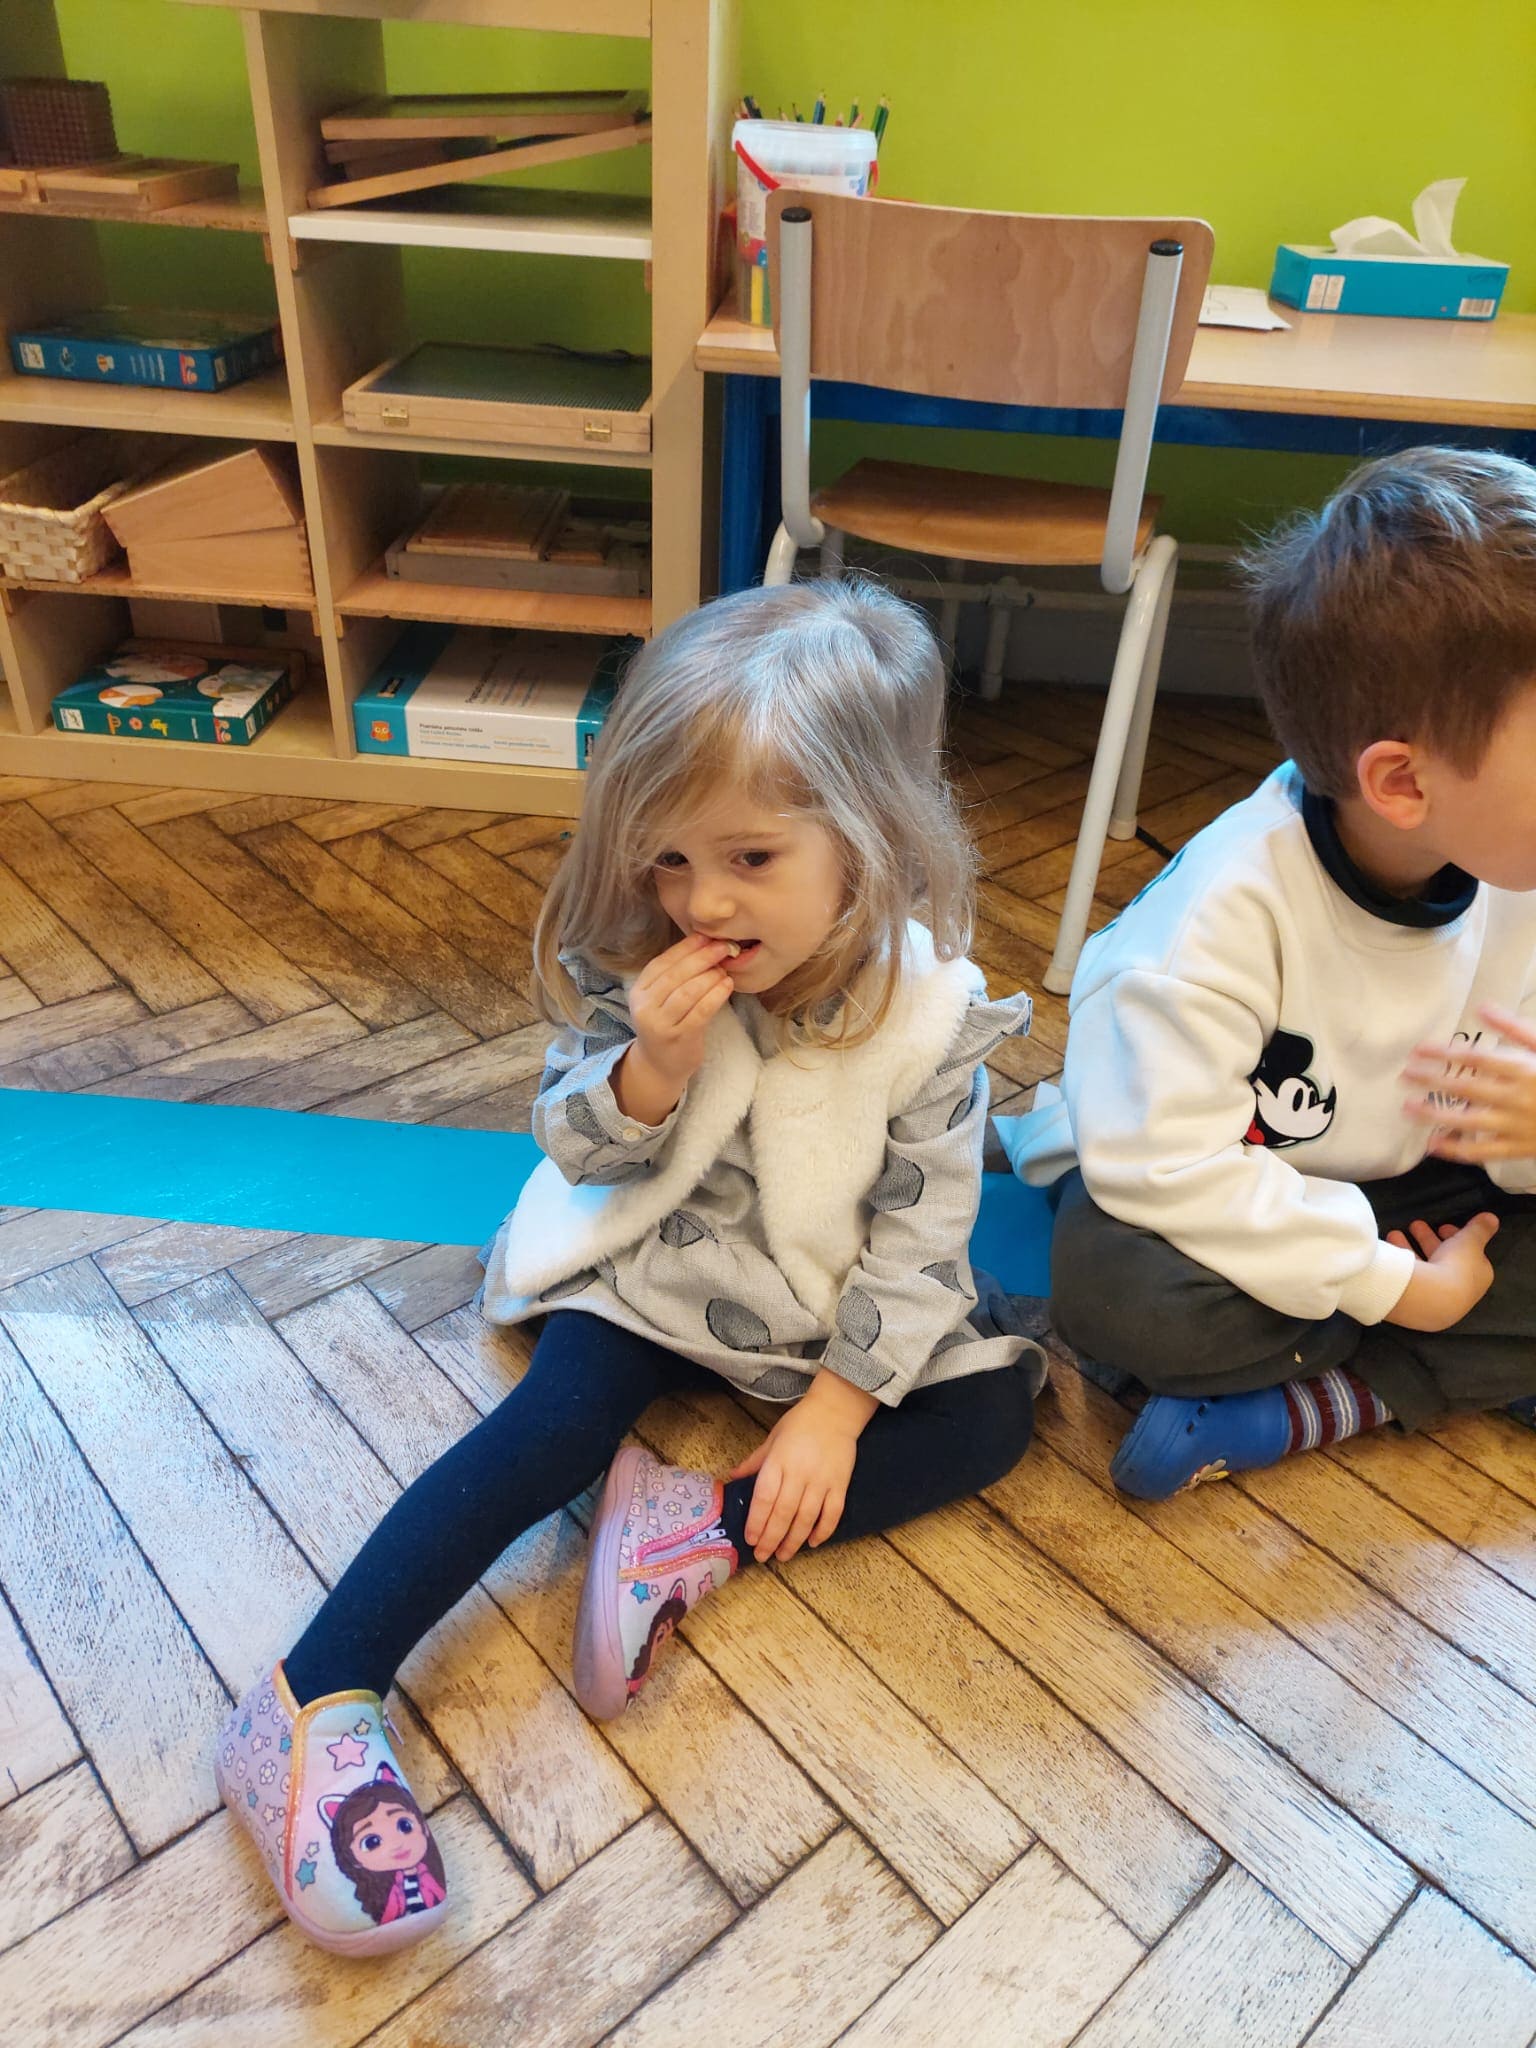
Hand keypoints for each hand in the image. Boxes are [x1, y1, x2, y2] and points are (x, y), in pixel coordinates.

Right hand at [615, 933, 734, 1122]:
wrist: (659, 1065)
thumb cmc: (667, 1024)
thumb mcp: (661, 998)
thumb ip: (676, 974)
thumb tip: (705, 941)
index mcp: (639, 991)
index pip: (662, 962)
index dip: (686, 947)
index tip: (707, 936)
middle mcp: (645, 1006)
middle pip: (675, 975)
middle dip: (702, 958)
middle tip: (723, 947)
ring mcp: (661, 1024)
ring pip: (688, 992)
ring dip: (710, 976)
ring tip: (726, 968)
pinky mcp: (679, 1038)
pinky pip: (701, 1011)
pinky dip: (716, 995)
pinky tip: (727, 985)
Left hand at [729, 1373, 876, 1561]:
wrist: (836, 1411)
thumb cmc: (799, 1424)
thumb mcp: (772, 1438)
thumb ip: (754, 1462)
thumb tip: (732, 1478)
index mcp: (779, 1461)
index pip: (764, 1497)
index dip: (757, 1521)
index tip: (750, 1539)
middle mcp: (800, 1473)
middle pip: (783, 1513)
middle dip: (771, 1538)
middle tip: (762, 1556)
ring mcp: (822, 1480)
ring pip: (807, 1518)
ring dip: (794, 1540)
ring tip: (783, 1556)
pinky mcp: (841, 1485)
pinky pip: (833, 1514)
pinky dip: (823, 1531)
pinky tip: (813, 1542)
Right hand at [1382, 1212, 1499, 1331]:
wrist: (1431, 1298)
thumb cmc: (1457, 1267)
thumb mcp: (1471, 1240)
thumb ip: (1480, 1229)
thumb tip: (1492, 1218)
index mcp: (1477, 1276)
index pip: (1469, 1254)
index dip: (1456, 1238)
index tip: (1442, 1227)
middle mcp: (1459, 1289)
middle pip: (1443, 1260)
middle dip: (1428, 1240)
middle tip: (1416, 1225)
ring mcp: (1436, 1298)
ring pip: (1423, 1268)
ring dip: (1409, 1248)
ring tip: (1394, 1233)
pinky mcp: (1416, 1303)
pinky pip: (1409, 1277)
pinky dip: (1401, 1261)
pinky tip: (1390, 1252)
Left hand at [1402, 1003, 1535, 1162]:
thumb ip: (1515, 1028)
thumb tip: (1482, 1007)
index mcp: (1524, 1070)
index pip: (1476, 1059)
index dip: (1444, 1054)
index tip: (1418, 1050)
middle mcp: (1516, 1098)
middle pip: (1466, 1088)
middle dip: (1431, 1081)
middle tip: (1404, 1076)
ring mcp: (1516, 1126)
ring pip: (1469, 1122)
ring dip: (1435, 1115)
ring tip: (1408, 1109)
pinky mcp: (1518, 1148)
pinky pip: (1483, 1152)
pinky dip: (1456, 1150)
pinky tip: (1433, 1145)